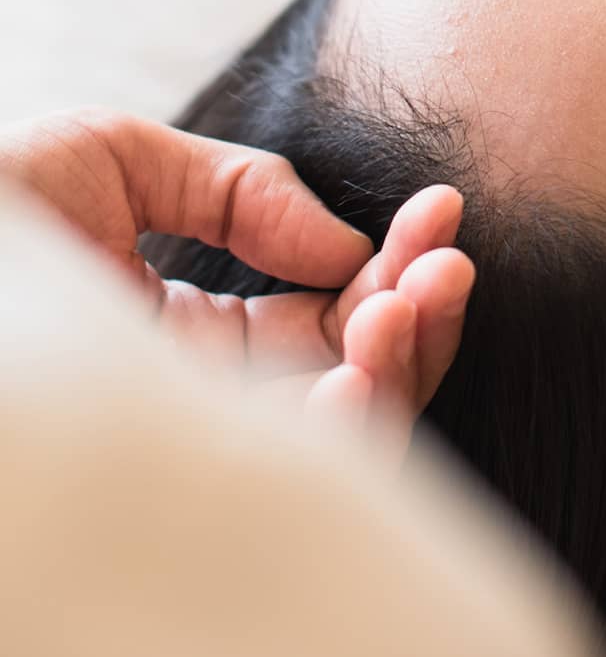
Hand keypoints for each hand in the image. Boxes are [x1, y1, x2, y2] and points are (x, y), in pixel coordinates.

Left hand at [0, 105, 474, 463]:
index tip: (442, 209)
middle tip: (444, 259)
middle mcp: (212, 406)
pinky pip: (293, 493)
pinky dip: (348, 432)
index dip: (398, 263)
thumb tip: (342, 246)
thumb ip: (239, 189)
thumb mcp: (110, 160)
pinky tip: (354, 369)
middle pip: (359, 381)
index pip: (332, 313)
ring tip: (411, 298)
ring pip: (346, 442)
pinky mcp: (177, 495)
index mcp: (201, 337)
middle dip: (421, 315)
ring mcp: (199, 457)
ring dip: (404, 367)